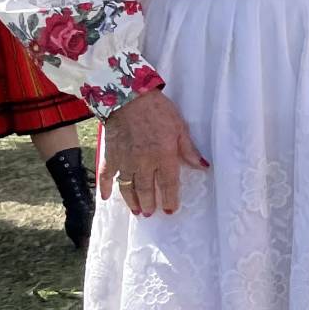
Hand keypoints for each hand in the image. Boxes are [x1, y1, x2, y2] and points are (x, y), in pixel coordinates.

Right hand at [98, 90, 206, 216]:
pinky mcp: (109, 155)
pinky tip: (105, 197)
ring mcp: (124, 161)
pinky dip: (105, 187)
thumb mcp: (180, 127)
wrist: (127, 97)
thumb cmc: (158, 110)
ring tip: (137, 211)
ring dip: (131, 201)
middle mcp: (143, 163)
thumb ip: (189, 150)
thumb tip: (203, 166)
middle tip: (151, 213)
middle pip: (146, 190)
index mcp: (163, 157)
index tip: (171, 210)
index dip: (170, 199)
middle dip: (149, 204)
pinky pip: (106, 175)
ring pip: (127, 187)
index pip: (168, 184)